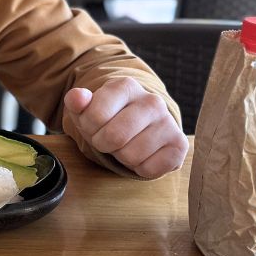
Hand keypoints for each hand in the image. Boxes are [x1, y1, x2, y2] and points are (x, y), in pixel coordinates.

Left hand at [62, 78, 187, 178]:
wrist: (141, 124)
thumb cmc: (109, 116)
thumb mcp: (87, 107)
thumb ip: (77, 101)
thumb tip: (77, 98)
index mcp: (126, 86)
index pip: (95, 116)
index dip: (89, 127)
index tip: (94, 125)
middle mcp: (152, 101)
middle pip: (114, 137)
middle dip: (104, 144)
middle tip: (108, 139)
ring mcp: (168, 122)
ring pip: (131, 156)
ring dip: (122, 156)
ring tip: (126, 144)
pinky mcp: (179, 145)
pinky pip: (149, 169)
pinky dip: (140, 168)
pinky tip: (142, 154)